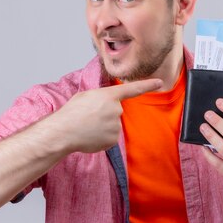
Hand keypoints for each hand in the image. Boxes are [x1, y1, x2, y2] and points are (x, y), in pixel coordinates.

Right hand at [48, 78, 162, 152]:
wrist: (64, 132)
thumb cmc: (71, 112)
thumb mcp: (86, 96)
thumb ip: (101, 97)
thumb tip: (107, 104)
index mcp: (109, 96)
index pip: (133, 89)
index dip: (147, 85)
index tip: (159, 82)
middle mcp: (116, 110)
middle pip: (115, 111)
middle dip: (104, 114)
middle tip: (88, 116)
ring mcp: (116, 126)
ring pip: (112, 125)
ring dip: (102, 126)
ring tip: (87, 127)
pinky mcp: (113, 140)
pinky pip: (110, 137)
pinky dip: (101, 137)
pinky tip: (90, 135)